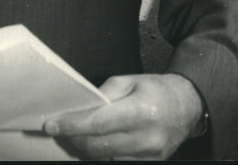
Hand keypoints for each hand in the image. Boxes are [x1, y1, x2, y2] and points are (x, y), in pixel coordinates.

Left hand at [44, 72, 204, 159]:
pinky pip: (117, 163)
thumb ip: (105, 94)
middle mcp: (146, 138)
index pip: (98, 123)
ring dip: (84, 149)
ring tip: (73, 136)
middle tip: (57, 130)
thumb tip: (81, 108)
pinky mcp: (151, 164)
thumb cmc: (155, 89)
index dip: (72, 125)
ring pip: (106, 159)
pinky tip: (92, 145)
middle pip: (98, 146)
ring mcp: (150, 156)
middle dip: (73, 139)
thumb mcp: (130, 80)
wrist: (187, 106)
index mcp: (141, 111)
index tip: (50, 124)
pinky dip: (101, 155)